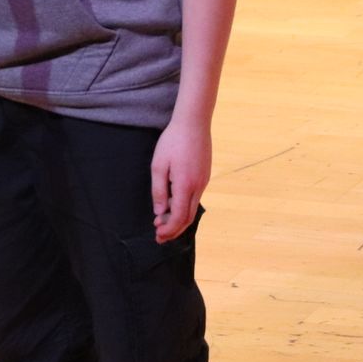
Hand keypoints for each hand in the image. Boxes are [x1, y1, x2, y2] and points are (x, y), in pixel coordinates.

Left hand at [149, 117, 210, 242]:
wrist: (193, 123)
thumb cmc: (173, 141)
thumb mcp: (159, 165)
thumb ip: (159, 191)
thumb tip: (159, 212)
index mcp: (185, 185)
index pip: (178, 217)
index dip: (168, 229)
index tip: (157, 234)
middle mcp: (198, 187)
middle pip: (187, 218)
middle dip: (174, 230)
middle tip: (160, 237)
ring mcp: (204, 182)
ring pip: (192, 209)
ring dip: (179, 221)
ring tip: (165, 225)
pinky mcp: (205, 176)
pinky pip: (195, 199)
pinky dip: (184, 209)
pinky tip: (174, 208)